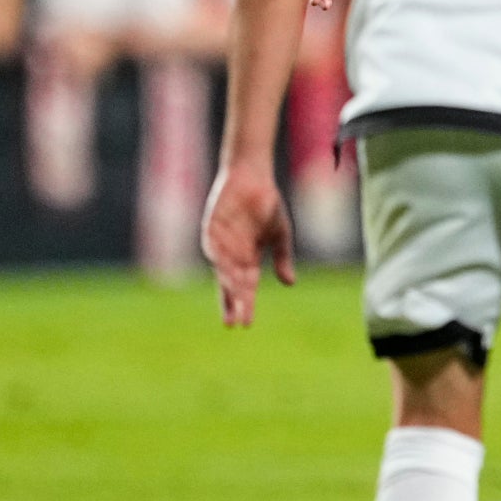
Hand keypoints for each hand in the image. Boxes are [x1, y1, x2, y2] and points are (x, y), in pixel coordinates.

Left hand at [202, 167, 294, 326]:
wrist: (253, 177)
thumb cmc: (267, 204)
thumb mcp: (280, 234)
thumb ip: (283, 258)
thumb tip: (289, 284)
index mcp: (247, 258)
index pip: (244, 286)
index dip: (244, 304)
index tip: (246, 323)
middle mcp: (231, 254)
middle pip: (231, 284)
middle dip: (234, 302)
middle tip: (236, 322)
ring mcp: (220, 242)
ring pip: (223, 270)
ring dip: (229, 285)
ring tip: (236, 299)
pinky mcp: (211, 228)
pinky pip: (214, 249)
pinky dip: (220, 262)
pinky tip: (225, 274)